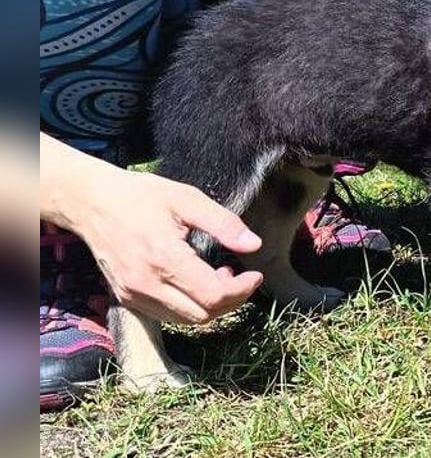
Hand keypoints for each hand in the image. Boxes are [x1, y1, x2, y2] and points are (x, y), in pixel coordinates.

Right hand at [41, 134, 263, 323]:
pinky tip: (196, 282)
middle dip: (231, 300)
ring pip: (185, 320)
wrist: (90, 202)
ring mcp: (134, 295)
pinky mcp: (126, 298)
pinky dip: (189, 306)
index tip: (255, 275)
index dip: (241, 290)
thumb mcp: (187, 199)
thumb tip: (254, 245)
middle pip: (202, 315)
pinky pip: (166, 315)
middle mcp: (147, 284)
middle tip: (241, 276)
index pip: (213, 295)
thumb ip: (223, 223)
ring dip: (211, 306)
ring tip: (220, 276)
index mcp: (164, 259)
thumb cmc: (140, 196)